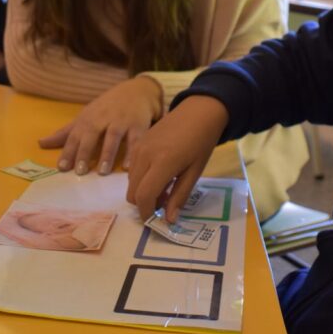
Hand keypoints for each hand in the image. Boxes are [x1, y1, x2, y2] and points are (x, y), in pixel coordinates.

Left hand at [39, 76, 163, 175]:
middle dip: (85, 152)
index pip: (75, 136)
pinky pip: (135, 139)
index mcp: (88, 119)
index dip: (68, 151)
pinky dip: (132, 153)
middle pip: (92, 135)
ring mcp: (121, 121)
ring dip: (107, 154)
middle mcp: (103, 119)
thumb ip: (65, 133)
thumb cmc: (107, 107)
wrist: (136, 91)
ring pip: (113, 137)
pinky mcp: (138, 125)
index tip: (62, 168)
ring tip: (102, 171)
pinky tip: (128, 167)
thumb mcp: (85, 117)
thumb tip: (40, 143)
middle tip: (80, 172)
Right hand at [125, 95, 228, 221]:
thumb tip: (169, 220)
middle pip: (132, 192)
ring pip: (130, 182)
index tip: (156, 222)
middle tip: (163, 205)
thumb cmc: (201, 142)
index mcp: (163, 162)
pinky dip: (141, 179)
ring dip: (142, 192)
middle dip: (144, 205)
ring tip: (164, 189)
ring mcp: (139, 148)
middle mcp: (145, 155)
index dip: (147, 213)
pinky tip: (159, 175)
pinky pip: (132, 169)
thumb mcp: (195, 172)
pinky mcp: (138, 143)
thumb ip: (179, 196)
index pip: (144, 196)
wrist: (198, 112)